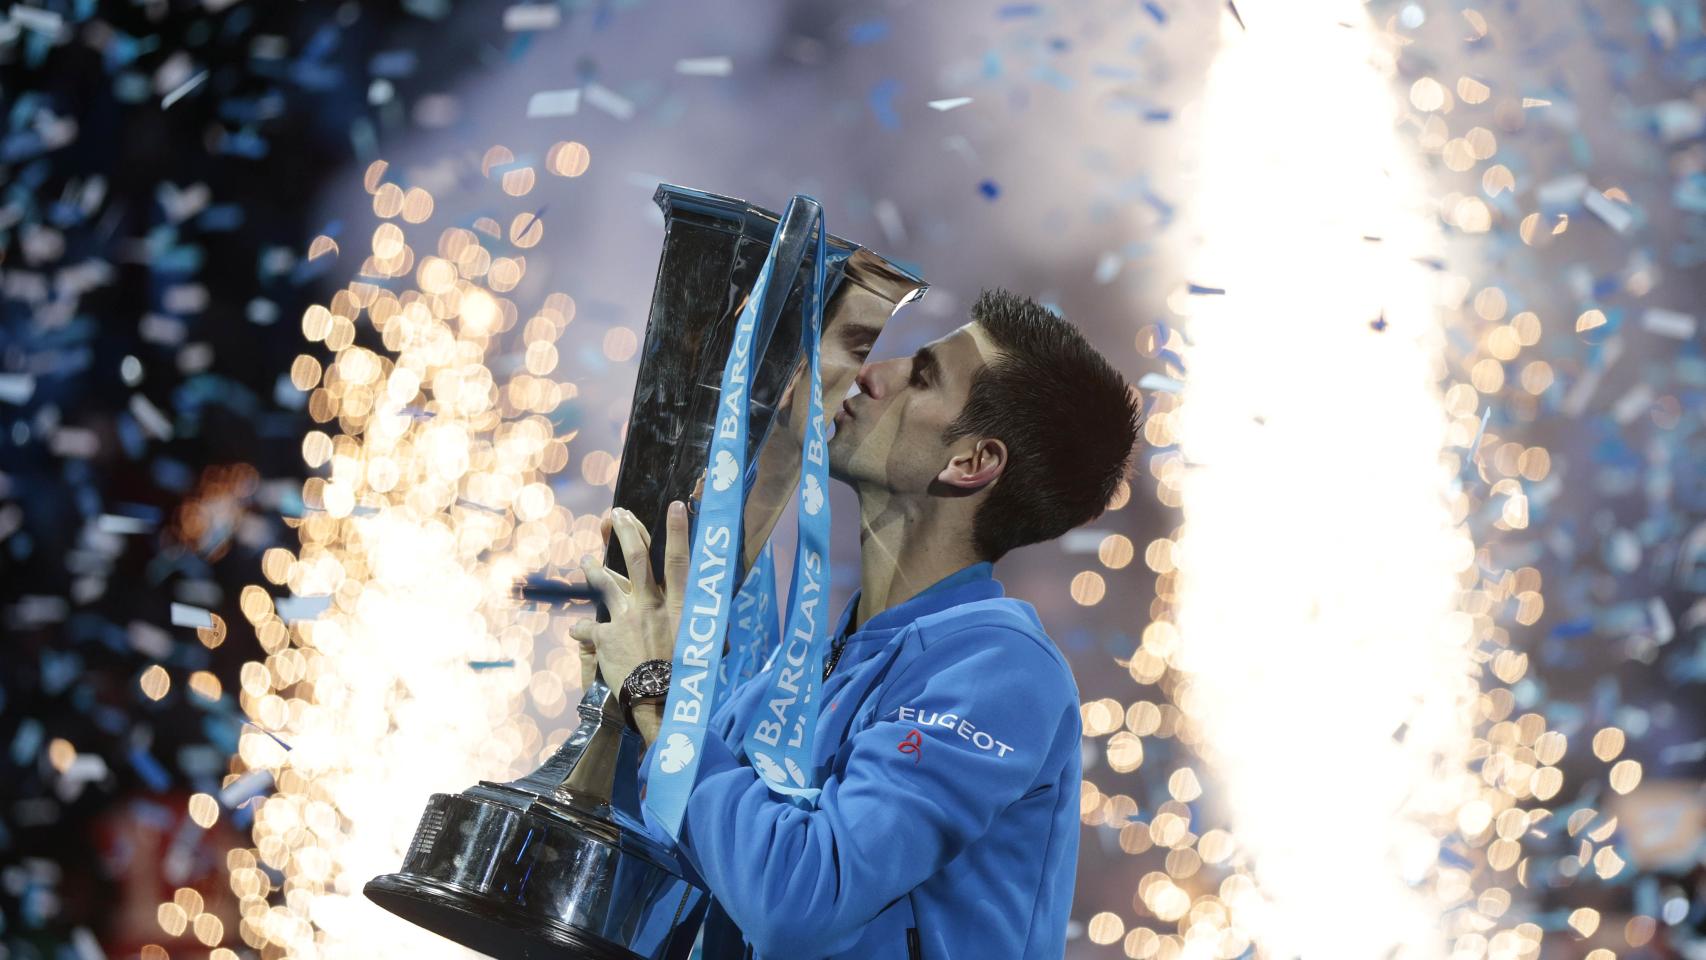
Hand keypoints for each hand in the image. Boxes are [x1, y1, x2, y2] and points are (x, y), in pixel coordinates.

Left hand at [568, 502, 690, 695]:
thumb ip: (702, 622)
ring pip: (604, 584)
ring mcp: (625, 619)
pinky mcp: (605, 638)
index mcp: (678, 605)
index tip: (675, 506)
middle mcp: (650, 605)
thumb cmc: (689, 674)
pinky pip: (588, 629)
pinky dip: (582, 631)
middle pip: (636, 559)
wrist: (662, 700)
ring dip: (593, 570)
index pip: (678, 560)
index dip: (678, 532)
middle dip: (626, 532)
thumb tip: (715, 612)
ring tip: (585, 560)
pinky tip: (576, 631)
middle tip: (617, 514)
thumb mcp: (706, 643)